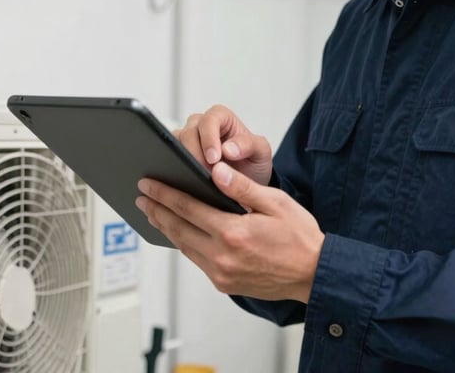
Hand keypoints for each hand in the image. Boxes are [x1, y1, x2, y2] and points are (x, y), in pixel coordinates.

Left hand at [136, 162, 324, 302]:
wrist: (314, 274)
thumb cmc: (299, 236)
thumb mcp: (275, 203)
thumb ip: (242, 187)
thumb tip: (216, 171)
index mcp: (233, 233)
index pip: (188, 208)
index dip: (165, 194)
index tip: (148, 184)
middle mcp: (222, 256)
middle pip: (178, 229)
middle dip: (157, 210)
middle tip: (141, 196)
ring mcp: (221, 273)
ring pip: (184, 246)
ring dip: (166, 227)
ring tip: (153, 211)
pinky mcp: (224, 284)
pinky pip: (196, 260)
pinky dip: (183, 243)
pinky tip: (179, 233)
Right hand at [174, 104, 272, 185]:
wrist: (246, 183)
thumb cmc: (252, 162)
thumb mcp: (260, 152)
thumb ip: (249, 145)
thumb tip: (228, 148)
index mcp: (221, 117)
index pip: (210, 120)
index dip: (209, 138)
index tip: (214, 158)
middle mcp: (201, 125)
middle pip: (189, 133)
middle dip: (196, 156)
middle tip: (206, 176)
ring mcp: (187, 141)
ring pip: (175, 145)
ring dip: (185, 164)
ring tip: (198, 184)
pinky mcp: (177, 157)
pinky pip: (170, 160)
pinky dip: (177, 172)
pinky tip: (185, 186)